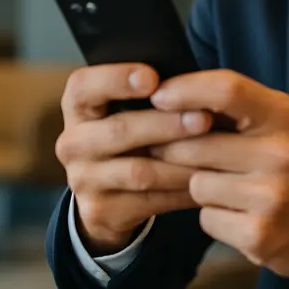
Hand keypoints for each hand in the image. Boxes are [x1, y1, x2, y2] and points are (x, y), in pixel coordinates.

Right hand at [55, 63, 213, 254]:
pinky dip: (181, 190)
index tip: (152, 77)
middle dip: (165, 124)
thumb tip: (194, 81)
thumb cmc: (132, 131)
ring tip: (215, 153)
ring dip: (180, 162)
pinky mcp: (101, 211)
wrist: (108, 190)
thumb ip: (151, 92)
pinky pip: (149, 201)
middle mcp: (72, 142)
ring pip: (137, 171)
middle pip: (118, 131)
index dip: (116, 79)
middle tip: (204, 119)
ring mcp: (83, 180)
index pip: (84, 86)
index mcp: (78, 106)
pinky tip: (207, 180)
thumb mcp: (129, 107)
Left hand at [148, 70, 288, 286]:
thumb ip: (241, 108)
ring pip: (196, 183)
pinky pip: (207, 218)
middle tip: (180, 153)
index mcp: (286, 117)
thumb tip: (175, 96)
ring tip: (230, 188)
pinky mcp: (259, 235)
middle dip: (177, 149)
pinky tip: (240, 214)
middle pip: (196, 142)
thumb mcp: (286, 124)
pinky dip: (215, 217)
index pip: (227, 89)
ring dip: (202, 187)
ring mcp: (271, 197)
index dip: (185, 90)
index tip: (160, 96)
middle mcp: (281, 154)